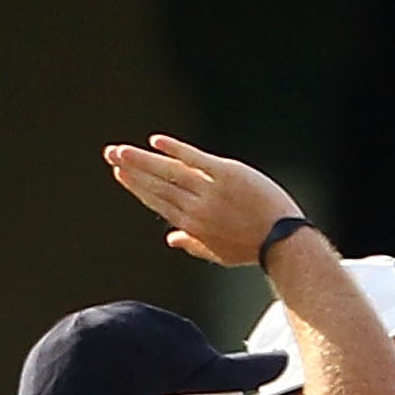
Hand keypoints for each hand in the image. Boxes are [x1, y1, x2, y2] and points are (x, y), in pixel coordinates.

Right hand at [103, 135, 302, 265]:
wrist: (284, 240)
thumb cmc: (253, 248)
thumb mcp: (220, 253)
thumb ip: (193, 244)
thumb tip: (169, 239)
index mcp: (192, 225)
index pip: (157, 201)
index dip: (137, 187)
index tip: (120, 174)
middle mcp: (196, 208)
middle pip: (157, 184)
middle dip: (132, 170)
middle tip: (111, 155)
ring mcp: (210, 190)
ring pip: (169, 172)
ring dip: (142, 160)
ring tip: (121, 150)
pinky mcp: (227, 174)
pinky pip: (195, 159)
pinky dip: (175, 150)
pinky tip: (156, 141)